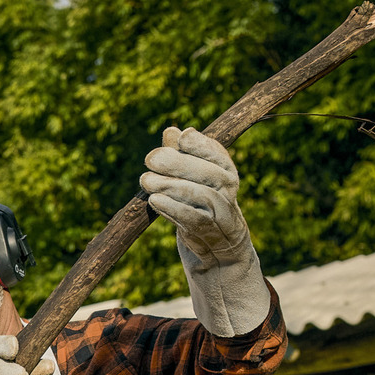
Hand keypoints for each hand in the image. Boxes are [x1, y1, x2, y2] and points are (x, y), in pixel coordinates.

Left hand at [141, 126, 251, 266]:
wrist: (217, 242)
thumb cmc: (199, 200)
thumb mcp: (192, 175)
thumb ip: (181, 154)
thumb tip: (171, 131)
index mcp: (225, 169)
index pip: (217, 153)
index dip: (200, 143)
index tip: (181, 138)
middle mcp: (227, 188)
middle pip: (209, 173)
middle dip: (178, 163)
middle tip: (150, 159)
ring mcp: (221, 211)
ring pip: (200, 195)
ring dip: (170, 186)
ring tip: (146, 181)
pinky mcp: (208, 232)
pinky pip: (193, 219)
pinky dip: (172, 208)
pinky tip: (154, 200)